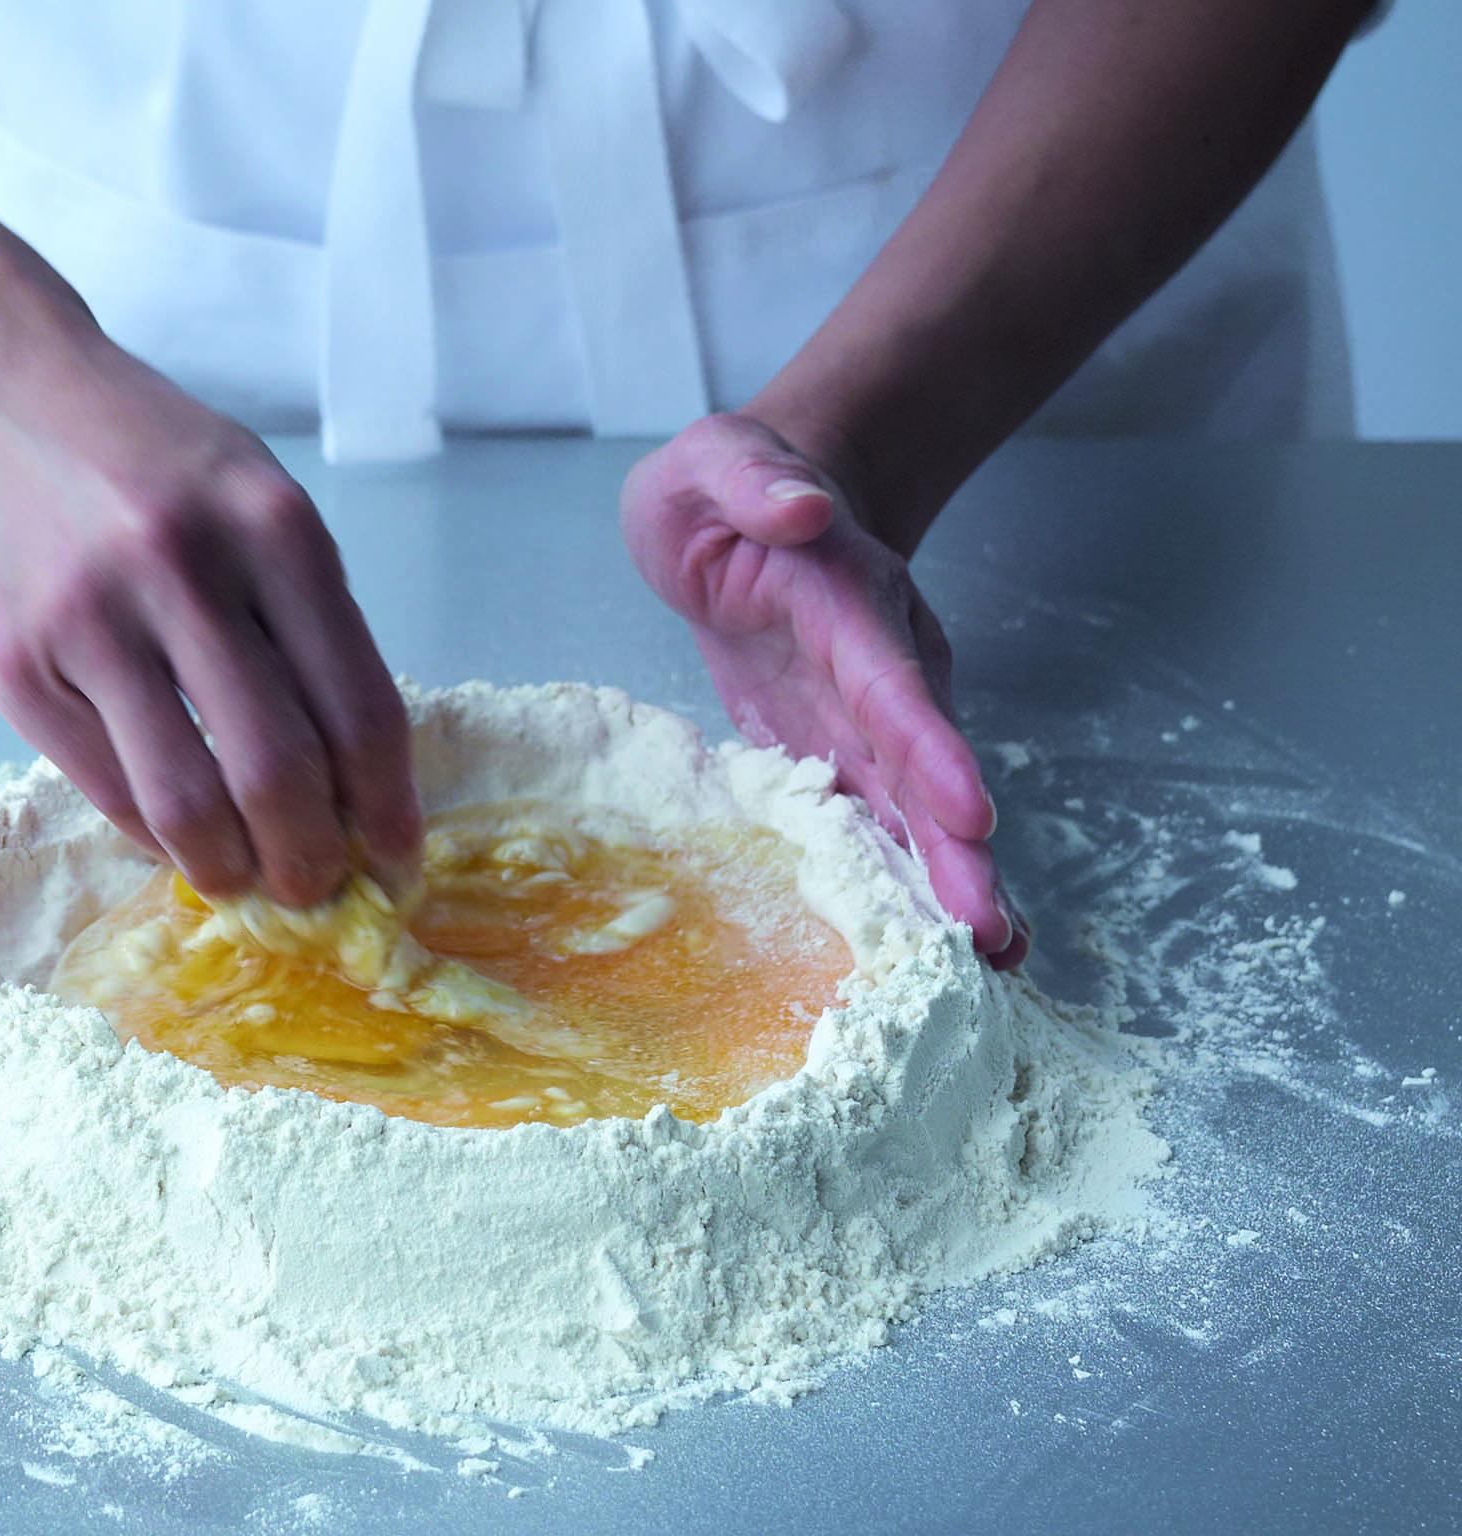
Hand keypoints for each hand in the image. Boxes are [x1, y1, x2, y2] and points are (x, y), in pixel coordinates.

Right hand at [0, 322, 419, 906]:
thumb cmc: (144, 453)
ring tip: (248, 882)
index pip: (360, 711)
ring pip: (185, 802)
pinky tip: (176, 839)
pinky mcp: (10, 663)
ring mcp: (89, 621)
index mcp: (274, 529)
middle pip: (279, 773)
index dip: (388, 810)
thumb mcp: (255, 495)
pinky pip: (106, 789)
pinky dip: (154, 836)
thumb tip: (354, 776)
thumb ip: (307, 616)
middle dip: (314, 860)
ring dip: (232, 871)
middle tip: (319, 890)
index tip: (396, 861)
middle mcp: (185, 571)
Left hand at [622, 413, 1027, 966]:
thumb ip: (752, 480)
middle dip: (957, 850)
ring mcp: (864, 714)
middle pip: (924, 767)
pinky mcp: (837, 747)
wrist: (763, 505)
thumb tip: (800, 507)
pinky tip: (929, 946)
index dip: (930, 748)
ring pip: (912, 807)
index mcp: (849, 601)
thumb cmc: (733, 484)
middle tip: (990, 932)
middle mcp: (876, 667)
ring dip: (943, 882)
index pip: (893, 681)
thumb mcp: (717, 461)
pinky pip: (873, 819)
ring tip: (988, 962)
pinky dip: (900, 879)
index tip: (970, 811)